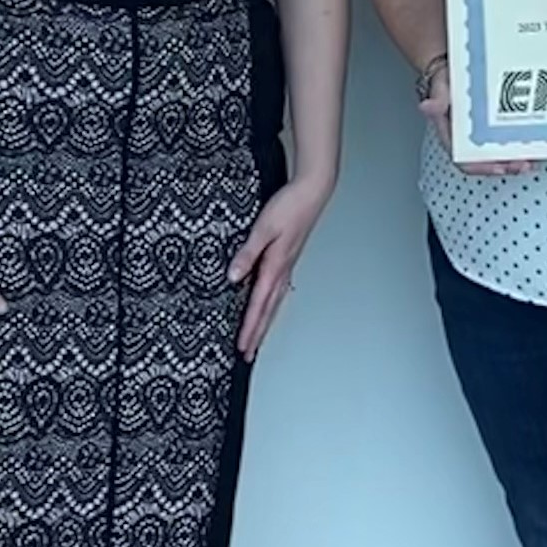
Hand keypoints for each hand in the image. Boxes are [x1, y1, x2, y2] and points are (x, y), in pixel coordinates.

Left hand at [230, 175, 332, 361]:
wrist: (313, 192)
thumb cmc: (290, 207)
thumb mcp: (263, 228)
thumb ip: (247, 253)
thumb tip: (233, 276)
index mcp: (275, 267)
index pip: (258, 305)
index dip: (249, 328)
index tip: (243, 347)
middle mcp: (282, 271)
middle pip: (268, 310)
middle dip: (257, 334)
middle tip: (249, 354)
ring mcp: (287, 265)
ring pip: (274, 302)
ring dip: (265, 322)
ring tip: (257, 337)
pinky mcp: (289, 257)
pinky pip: (278, 289)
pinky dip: (272, 304)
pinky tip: (271, 303)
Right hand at [420, 68, 530, 177]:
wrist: (451, 65)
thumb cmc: (444, 80)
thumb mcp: (439, 86)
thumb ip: (437, 98)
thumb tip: (428, 106)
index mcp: (454, 135)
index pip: (465, 160)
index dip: (483, 167)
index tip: (500, 167)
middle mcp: (470, 138)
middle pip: (489, 161)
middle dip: (508, 165)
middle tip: (525, 164)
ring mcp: (484, 132)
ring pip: (502, 152)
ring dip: (518, 157)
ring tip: (536, 155)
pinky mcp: (496, 124)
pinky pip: (509, 136)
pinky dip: (522, 140)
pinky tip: (535, 138)